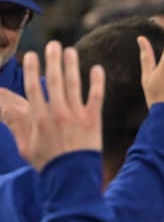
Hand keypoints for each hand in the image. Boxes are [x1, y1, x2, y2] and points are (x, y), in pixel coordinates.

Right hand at [0, 42, 103, 170]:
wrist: (72, 177)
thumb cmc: (48, 163)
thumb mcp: (25, 147)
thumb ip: (17, 126)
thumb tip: (5, 113)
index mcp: (39, 118)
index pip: (33, 87)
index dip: (32, 69)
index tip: (31, 55)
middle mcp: (57, 113)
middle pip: (54, 81)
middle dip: (52, 60)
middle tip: (53, 44)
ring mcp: (76, 116)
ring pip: (74, 85)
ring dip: (72, 65)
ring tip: (70, 51)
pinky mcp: (93, 120)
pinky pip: (96, 97)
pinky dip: (97, 82)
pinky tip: (97, 68)